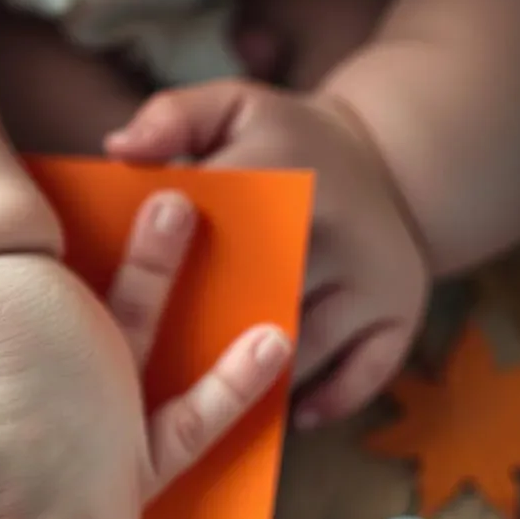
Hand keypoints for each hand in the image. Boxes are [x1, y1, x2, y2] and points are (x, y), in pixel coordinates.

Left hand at [105, 81, 430, 426]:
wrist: (392, 155)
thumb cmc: (289, 141)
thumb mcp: (236, 105)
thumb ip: (173, 117)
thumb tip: (118, 150)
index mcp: (287, 167)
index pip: (210, 221)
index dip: (162, 263)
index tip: (120, 298)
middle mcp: (336, 223)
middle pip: (256, 295)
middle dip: (206, 332)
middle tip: (149, 373)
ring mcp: (375, 274)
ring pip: (302, 346)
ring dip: (255, 380)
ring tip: (201, 403)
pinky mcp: (401, 312)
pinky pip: (365, 373)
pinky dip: (328, 400)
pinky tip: (289, 413)